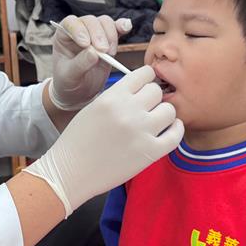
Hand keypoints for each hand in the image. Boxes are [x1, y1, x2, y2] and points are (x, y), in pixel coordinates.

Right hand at [26, 65, 183, 215]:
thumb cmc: (78, 141)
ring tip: (155, 122)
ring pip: (169, 111)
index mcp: (112, 97)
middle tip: (146, 109)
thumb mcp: (93, 108)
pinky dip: (175, 130)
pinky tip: (168, 131)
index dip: (146, 80)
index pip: (144, 74)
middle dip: (152, 99)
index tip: (145, 89)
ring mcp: (141, 132)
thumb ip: (117, 96)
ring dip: (164, 115)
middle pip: (157, 91)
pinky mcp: (149, 152)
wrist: (70, 172)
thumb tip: (142, 89)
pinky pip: (176, 135)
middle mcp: (128, 111)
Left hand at [49, 15, 130, 110]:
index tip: (86, 44)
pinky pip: (116, 28)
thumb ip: (80, 64)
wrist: (79, 92)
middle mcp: (79, 31)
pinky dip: (122, 27)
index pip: (70, 23)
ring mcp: (94, 34)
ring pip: (105, 23)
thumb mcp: (69, 77)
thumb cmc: (69, 82)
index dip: (79, 30)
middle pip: (91, 21)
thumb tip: (93, 52)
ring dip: (110, 36)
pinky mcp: (108, 40)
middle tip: (102, 52)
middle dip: (98, 34)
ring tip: (109, 54)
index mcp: (63, 36)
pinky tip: (126, 28)